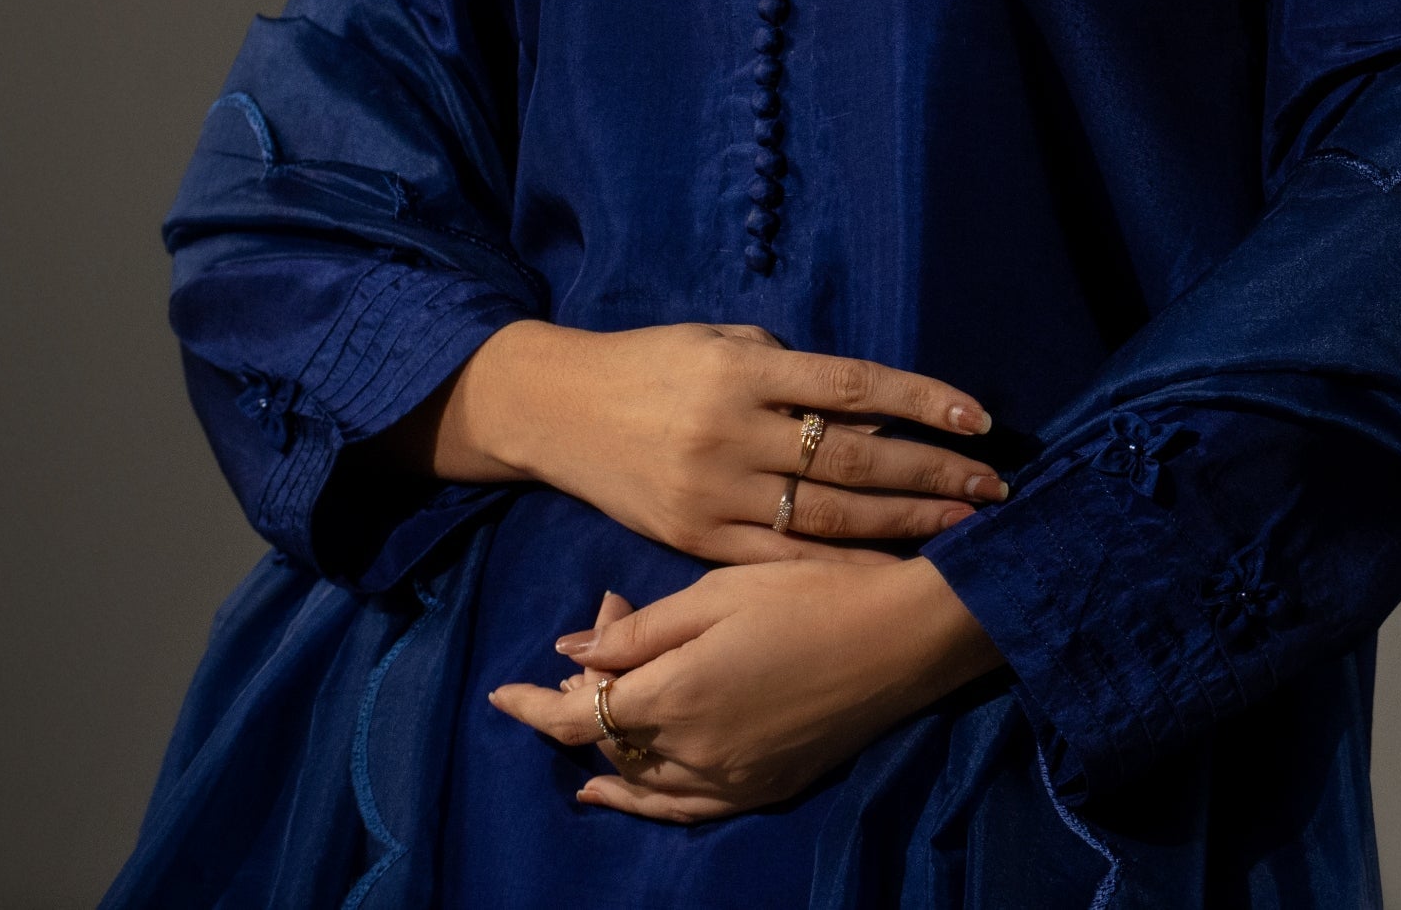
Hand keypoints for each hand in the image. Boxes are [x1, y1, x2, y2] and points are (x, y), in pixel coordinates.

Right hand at [400, 319, 1006, 561]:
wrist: (558, 409)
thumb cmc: (654, 363)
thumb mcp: (721, 341)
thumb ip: (789, 370)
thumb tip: (868, 408)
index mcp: (744, 371)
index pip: (852, 386)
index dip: (921, 402)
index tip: (979, 417)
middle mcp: (733, 431)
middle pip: (853, 461)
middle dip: (931, 475)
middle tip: (994, 487)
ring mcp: (714, 492)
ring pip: (827, 519)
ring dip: (903, 524)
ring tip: (962, 527)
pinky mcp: (695, 539)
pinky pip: (781, 560)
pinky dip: (841, 567)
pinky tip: (888, 569)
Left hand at [489, 558, 1003, 818]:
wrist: (900, 638)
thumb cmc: (809, 594)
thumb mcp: (718, 592)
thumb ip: (642, 629)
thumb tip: (572, 647)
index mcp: (678, 694)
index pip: (579, 716)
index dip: (533, 706)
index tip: (500, 693)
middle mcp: (695, 751)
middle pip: (609, 746)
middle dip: (581, 705)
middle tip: (589, 653)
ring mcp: (731, 779)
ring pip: (642, 783)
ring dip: (606, 757)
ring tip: (579, 736)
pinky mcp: (764, 789)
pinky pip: (685, 809)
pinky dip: (645, 801)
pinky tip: (621, 793)